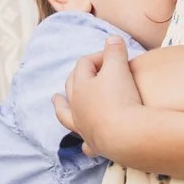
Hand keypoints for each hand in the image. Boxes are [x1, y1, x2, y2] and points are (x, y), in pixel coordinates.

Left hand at [55, 38, 144, 156]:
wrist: (126, 135)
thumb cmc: (121, 97)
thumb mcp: (119, 68)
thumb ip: (115, 51)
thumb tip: (112, 38)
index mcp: (80, 86)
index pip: (84, 65)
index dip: (98, 57)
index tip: (114, 55)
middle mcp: (77, 107)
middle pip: (71, 87)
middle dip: (75, 78)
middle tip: (78, 73)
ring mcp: (83, 127)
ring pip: (66, 114)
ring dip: (62, 106)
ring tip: (57, 101)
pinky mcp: (95, 145)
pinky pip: (86, 144)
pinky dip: (84, 143)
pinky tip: (84, 145)